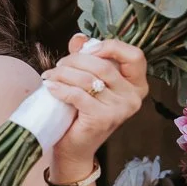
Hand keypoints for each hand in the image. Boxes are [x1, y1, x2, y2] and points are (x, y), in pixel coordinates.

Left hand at [40, 35, 148, 178]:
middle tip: (58, 66)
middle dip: (76, 61)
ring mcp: (120, 109)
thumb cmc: (81, 112)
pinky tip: (49, 87)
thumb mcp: (88, 81)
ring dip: (64, 74)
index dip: (112, 46)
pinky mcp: (103, 119)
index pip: (135, 56)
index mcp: (136, 85)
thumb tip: (79, 37)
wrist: (74, 147)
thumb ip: (87, 58)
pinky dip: (61, 88)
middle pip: (104, 65)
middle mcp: (134, 97)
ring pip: (88, 79)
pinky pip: (78, 95)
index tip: (90, 49)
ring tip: (50, 76)